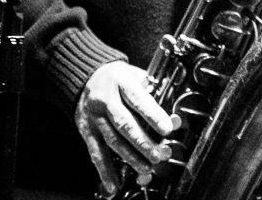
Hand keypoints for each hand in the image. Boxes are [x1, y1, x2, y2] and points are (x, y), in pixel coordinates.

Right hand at [74, 61, 178, 195]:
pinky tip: (113, 185)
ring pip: (112, 141)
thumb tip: (174, 118)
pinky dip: (104, 171)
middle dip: (143, 142)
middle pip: (125, 124)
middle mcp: (105, 99)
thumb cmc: (119, 78)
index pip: (139, 100)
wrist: (86, 77)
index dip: (153, 115)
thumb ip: (156, 95)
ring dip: (130, 157)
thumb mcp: (138, 76)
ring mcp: (94, 116)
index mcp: (121, 82)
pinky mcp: (86, 131)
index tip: (168, 128)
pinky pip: (96, 153)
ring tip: (146, 168)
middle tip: (159, 155)